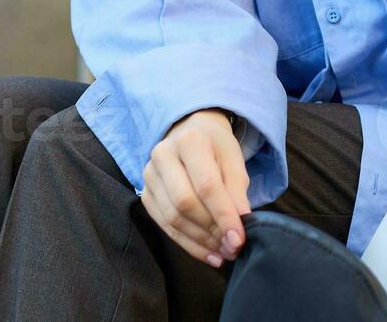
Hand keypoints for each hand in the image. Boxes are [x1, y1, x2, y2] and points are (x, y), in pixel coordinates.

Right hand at [139, 108, 249, 267]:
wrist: (190, 132)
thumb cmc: (215, 146)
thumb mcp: (234, 159)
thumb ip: (237, 191)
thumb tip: (241, 226)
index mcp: (189, 140)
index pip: (207, 185)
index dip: (223, 215)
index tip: (239, 239)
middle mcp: (162, 155)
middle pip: (185, 203)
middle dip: (211, 231)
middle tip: (233, 248)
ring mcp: (149, 175)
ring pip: (172, 218)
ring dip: (200, 241)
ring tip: (223, 252)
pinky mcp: (145, 194)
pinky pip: (164, 225)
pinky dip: (188, 243)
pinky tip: (207, 253)